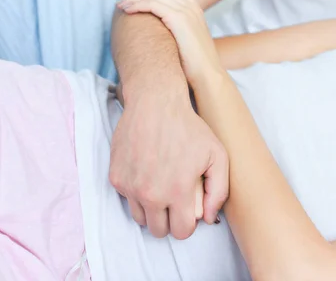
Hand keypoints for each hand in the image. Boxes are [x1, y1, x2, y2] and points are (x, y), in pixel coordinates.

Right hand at [109, 79, 227, 239]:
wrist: (155, 103)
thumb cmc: (189, 127)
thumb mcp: (217, 155)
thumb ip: (219, 191)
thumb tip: (210, 218)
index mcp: (177, 192)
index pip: (181, 232)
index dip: (188, 223)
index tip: (188, 208)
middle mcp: (151, 194)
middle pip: (159, 231)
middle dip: (169, 220)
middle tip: (175, 199)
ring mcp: (130, 187)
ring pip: (141, 219)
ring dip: (152, 210)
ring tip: (161, 187)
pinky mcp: (116, 178)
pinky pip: (127, 199)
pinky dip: (137, 193)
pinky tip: (147, 173)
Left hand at [117, 0, 223, 86]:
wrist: (208, 75)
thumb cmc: (196, 65)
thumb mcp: (189, 42)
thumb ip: (180, 31)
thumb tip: (164, 33)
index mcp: (195, 10)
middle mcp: (191, 7)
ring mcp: (186, 12)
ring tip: (120, 4)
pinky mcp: (179, 20)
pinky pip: (152, 4)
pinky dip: (137, 5)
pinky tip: (127, 11)